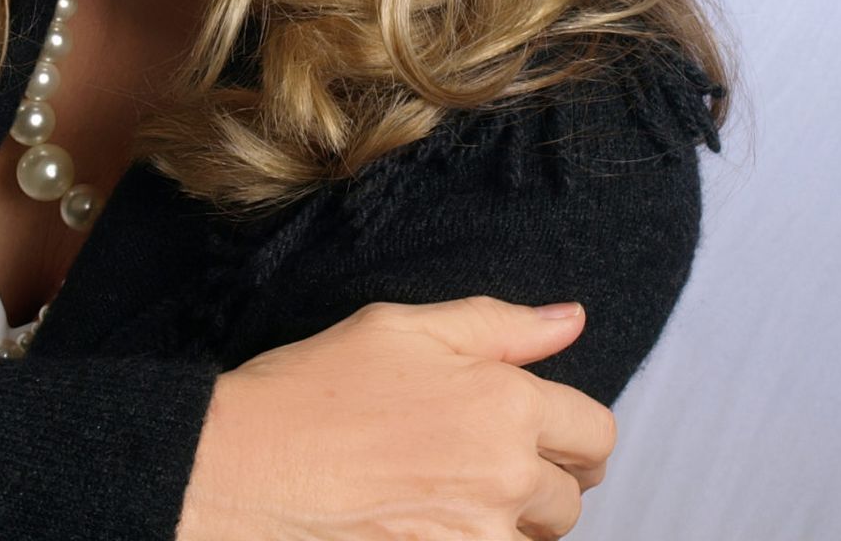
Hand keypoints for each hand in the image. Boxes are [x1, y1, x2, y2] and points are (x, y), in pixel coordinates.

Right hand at [178, 295, 613, 539]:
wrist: (245, 467)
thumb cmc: (314, 388)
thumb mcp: (405, 328)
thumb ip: (501, 325)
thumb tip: (571, 321)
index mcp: (506, 403)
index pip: (595, 433)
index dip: (573, 432)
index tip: (545, 434)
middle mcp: (505, 475)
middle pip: (572, 497)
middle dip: (543, 480)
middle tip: (484, 463)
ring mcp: (477, 535)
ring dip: (511, 523)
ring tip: (450, 495)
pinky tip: (429, 521)